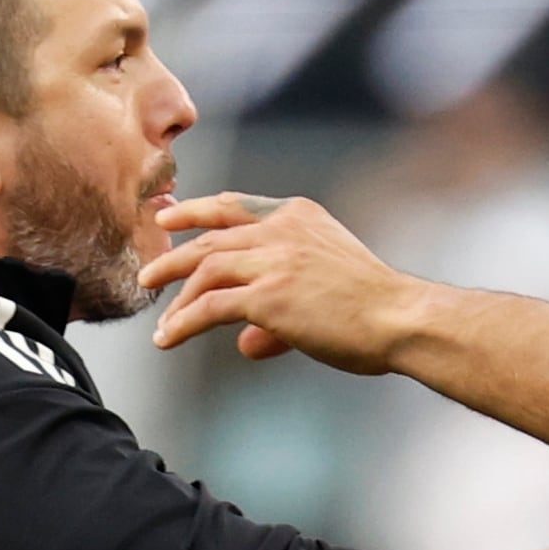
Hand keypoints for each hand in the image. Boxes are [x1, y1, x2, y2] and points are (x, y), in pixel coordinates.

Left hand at [137, 192, 420, 373]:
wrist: (398, 317)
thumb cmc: (374, 308)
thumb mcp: (325, 287)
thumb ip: (279, 309)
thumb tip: (244, 343)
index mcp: (298, 216)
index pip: (235, 206)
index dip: (196, 209)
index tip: (168, 214)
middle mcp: (282, 229)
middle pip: (212, 236)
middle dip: (174, 253)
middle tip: (149, 271)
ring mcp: (273, 260)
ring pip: (205, 268)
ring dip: (174, 291)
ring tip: (157, 315)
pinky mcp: (267, 296)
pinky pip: (209, 306)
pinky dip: (183, 323)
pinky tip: (168, 338)